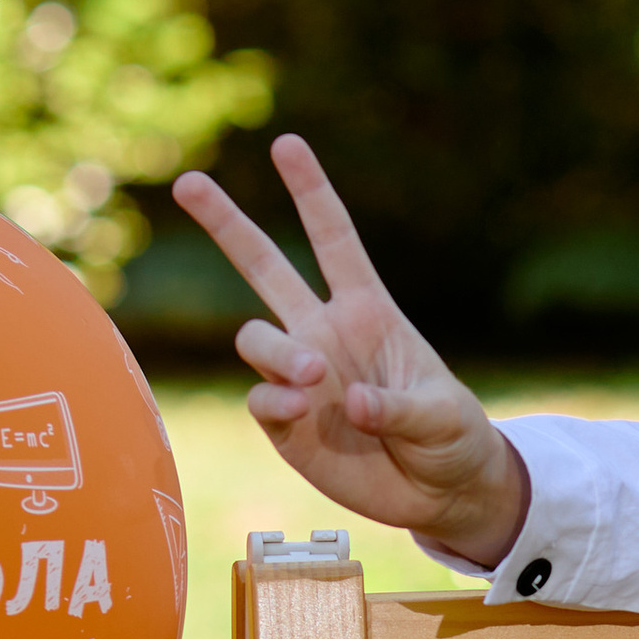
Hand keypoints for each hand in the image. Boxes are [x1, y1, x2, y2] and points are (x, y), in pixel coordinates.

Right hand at [172, 135, 528, 564]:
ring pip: (255, 337)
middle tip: (187, 181)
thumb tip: (349, 400)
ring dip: (277, 351)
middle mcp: (323, 333)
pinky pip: (261, 399)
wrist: (440, 494)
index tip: (286, 144)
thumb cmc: (452, 438)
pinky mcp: (285, 424)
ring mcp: (300, 377)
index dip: (310, 192)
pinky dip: (274, 401)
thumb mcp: (444, 415)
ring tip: (315, 377)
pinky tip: (298, 411)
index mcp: (368, 311)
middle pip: (264, 265)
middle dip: (225, 222)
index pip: (333, 238)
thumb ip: (399, 406)